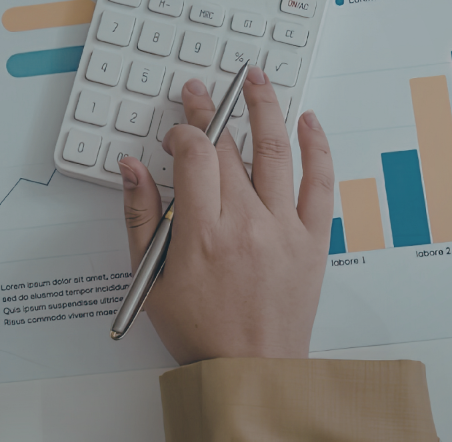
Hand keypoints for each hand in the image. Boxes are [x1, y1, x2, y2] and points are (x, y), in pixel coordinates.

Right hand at [119, 67, 333, 363]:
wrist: (250, 371)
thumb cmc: (199, 331)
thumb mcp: (149, 277)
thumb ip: (139, 216)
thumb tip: (132, 168)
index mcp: (201, 235)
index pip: (194, 157)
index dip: (183, 133)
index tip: (175, 133)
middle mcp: (246, 225)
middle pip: (229, 149)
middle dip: (211, 113)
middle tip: (200, 92)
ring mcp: (283, 230)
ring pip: (275, 152)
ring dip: (264, 108)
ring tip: (254, 79)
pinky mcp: (311, 241)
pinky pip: (319, 184)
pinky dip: (316, 147)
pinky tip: (307, 120)